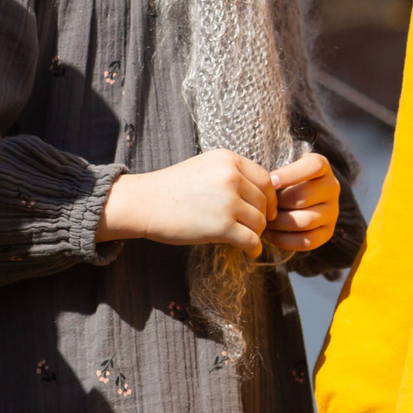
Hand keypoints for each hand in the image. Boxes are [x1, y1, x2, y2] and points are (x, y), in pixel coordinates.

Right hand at [97, 149, 274, 251]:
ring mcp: (228, 201)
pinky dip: (252, 250)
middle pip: (264, 203)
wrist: (144, 203)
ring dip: (254, 233)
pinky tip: (246, 252)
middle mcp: (231, 177)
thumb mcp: (205, 168)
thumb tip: (264, 195)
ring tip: (242, 238)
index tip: (263, 209)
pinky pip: (252, 241)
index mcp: (228, 160)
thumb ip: (232, 176)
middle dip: (259, 217)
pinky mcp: (223, 226)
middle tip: (248, 227)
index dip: (268, 197)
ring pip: (259, 223)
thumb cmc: (172, 188)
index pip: (266, 180)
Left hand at [266, 151, 342, 252]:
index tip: (269, 181)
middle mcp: (332, 188)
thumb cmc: (282, 179)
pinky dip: (284, 240)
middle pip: (303, 197)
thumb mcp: (281, 169)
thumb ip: (274, 175)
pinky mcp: (327, 232)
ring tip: (262, 220)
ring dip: (279, 223)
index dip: (289, 174)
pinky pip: (307, 241)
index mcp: (322, 166)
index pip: (313, 166)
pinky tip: (268, 234)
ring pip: (305, 221)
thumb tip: (262, 186)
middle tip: (258, 206)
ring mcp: (332, 211)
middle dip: (277, 203)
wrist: (296, 197)